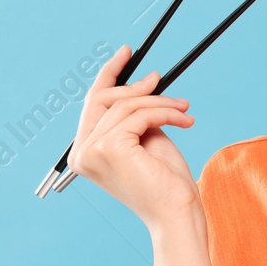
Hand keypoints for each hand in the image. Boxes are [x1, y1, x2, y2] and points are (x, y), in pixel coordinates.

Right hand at [69, 44, 199, 226]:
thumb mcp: (147, 138)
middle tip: (160, 78)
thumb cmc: (165, 182)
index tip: (127, 53)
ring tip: (184, 109)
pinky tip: (184, 120)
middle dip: (135, 86)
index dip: (108, 75)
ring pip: (127, 106)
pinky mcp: (110, 148)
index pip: (92, 105)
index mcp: (85, 153)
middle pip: (103, 99)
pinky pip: (140, 115)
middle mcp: (81, 153)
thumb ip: (137, 113)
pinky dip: (166, 112)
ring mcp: (92, 151)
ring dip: (161, 102)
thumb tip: (144, 80)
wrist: (177, 212)